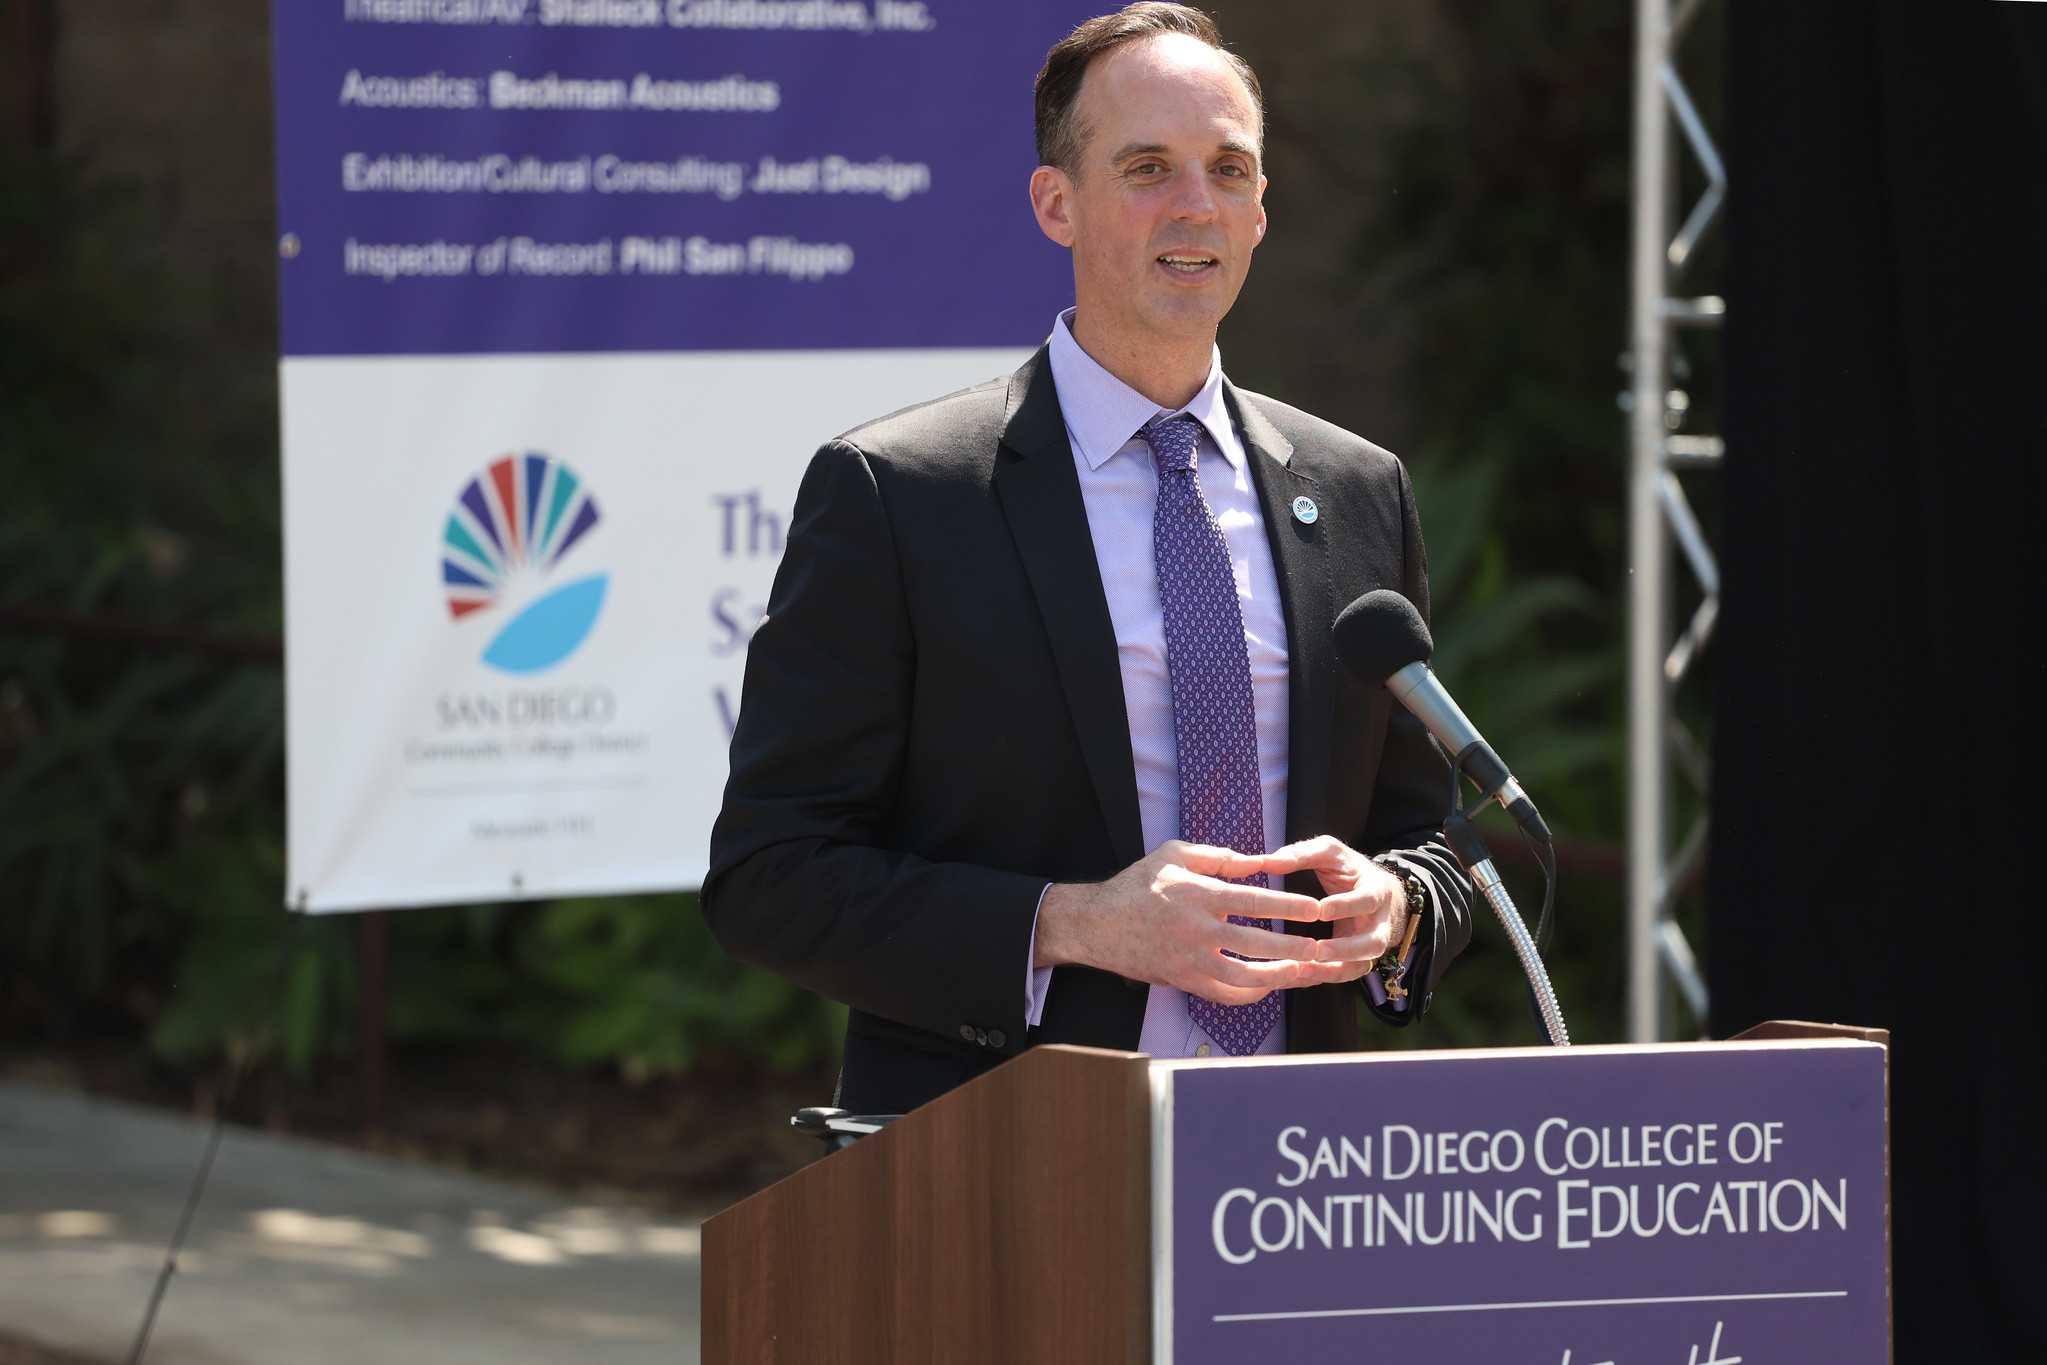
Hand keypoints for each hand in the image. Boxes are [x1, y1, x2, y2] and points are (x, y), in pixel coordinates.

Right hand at [1034, 841, 1362, 1004]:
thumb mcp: (1173, 854)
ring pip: (1244, 977)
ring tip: (1305, 972)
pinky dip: (1251, 994)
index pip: (1252, 901)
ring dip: (1279, 977)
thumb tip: (1258, 861)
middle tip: (1322, 946)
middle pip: (1256, 943)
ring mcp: (1189, 960)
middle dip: (1294, 947)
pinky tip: (1270, 986)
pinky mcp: (1183, 981)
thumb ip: (1219, 858)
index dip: (1287, 906)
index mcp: (1196, 894)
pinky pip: (1224, 995)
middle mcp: (1195, 930)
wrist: (1097, 924)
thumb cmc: (1137, 884)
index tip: (1314, 909)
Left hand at [1255, 837, 1410, 983]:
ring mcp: (1369, 945)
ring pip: (1359, 966)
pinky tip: (1296, 977)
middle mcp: (1379, 922)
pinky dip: (1322, 978)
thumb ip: (1301, 855)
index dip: (1346, 906)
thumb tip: (1265, 862)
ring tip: (1303, 971)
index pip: (1367, 900)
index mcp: (1376, 891)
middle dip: (1347, 949)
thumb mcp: (1330, 853)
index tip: (1320, 910)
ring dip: (1333, 971)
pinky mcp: (1356, 961)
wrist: (1376, 893)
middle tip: (1318, 950)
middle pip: (1373, 943)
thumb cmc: (1348, 870)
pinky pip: (1343, 975)